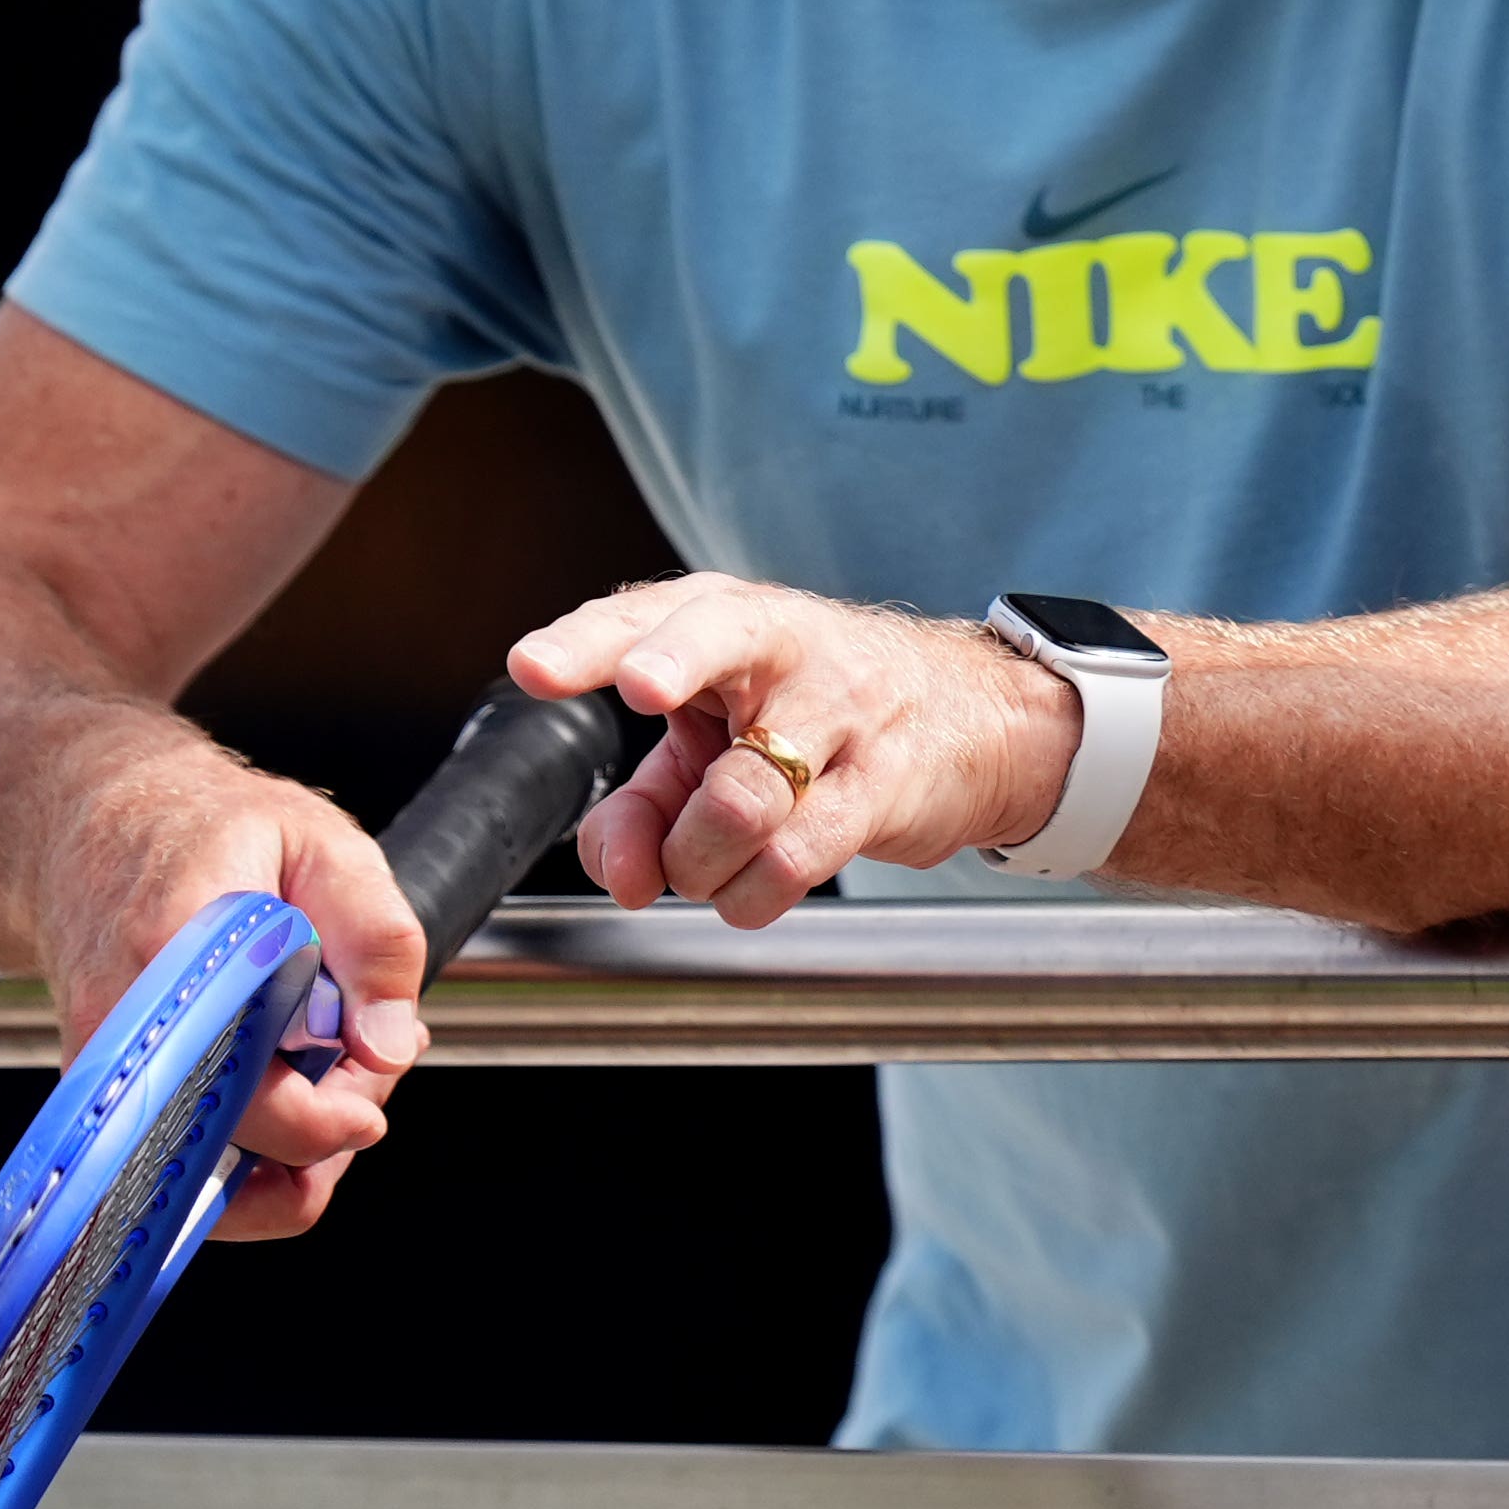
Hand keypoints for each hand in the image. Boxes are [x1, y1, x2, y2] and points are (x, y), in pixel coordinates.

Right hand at [26, 733, 426, 1243]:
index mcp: (179, 951)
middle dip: (326, 1125)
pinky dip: (251, 1153)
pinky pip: (185, 1170)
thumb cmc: (204, 830)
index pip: (251, 1085)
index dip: (327, 1112)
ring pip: (211, 1181)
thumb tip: (390, 1048)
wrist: (90, 824)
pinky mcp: (106, 1101)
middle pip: (239, 1145)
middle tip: (357, 1055)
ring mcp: (108, 1074)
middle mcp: (127, 1027)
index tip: (370, 1090)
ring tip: (322, 1074)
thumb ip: (376, 940)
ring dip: (290, 1154)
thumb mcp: (325, 847)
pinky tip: (284, 1092)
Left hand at [506, 577, 1075, 926]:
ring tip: (701, 866)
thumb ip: (641, 804)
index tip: (532, 668)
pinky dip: (748, 894)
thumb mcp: (717, 743)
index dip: (586, 644)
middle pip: (716, 643)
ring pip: (740, 797)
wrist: (975, 717)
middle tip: (643, 692)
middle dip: (671, 665)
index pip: (643, 614)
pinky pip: (793, 857)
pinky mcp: (883, 781)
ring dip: (695, 860)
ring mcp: (842, 710)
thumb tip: (622, 874)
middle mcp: (783, 647)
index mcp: (728, 618)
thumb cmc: (821, 714)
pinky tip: (748, 887)